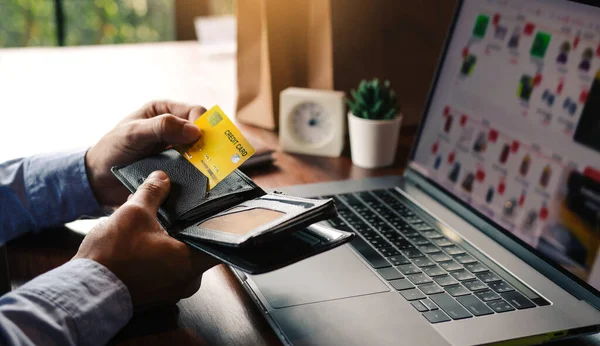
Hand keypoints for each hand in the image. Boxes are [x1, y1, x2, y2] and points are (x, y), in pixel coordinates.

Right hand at [74, 170, 219, 310]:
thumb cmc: (110, 258)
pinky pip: (167, 271)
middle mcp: (187, 281)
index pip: (220, 241)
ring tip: (157, 225)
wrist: (83, 290)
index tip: (214, 210)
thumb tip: (162, 178)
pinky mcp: (156, 295)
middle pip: (200, 248)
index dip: (220, 223)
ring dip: (172, 242)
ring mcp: (172, 291)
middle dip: (188, 229)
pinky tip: (146, 241)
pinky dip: (161, 256)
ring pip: (182, 260)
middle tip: (179, 212)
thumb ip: (153, 192)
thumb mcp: (133, 213)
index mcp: (190, 262)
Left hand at [86, 101, 205, 205]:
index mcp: (164, 111)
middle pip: (202, 132)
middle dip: (208, 143)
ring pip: (201, 152)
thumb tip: (195, 130)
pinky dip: (197, 174)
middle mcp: (173, 129)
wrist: (98, 180)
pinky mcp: (176, 169)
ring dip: (205, 160)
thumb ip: (161, 127)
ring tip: (207, 171)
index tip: (203, 140)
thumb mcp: (133, 133)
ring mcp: (175, 150)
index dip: (202, 124)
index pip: (194, 112)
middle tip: (212, 157)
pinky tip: (199, 180)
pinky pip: (193, 169)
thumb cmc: (112, 149)